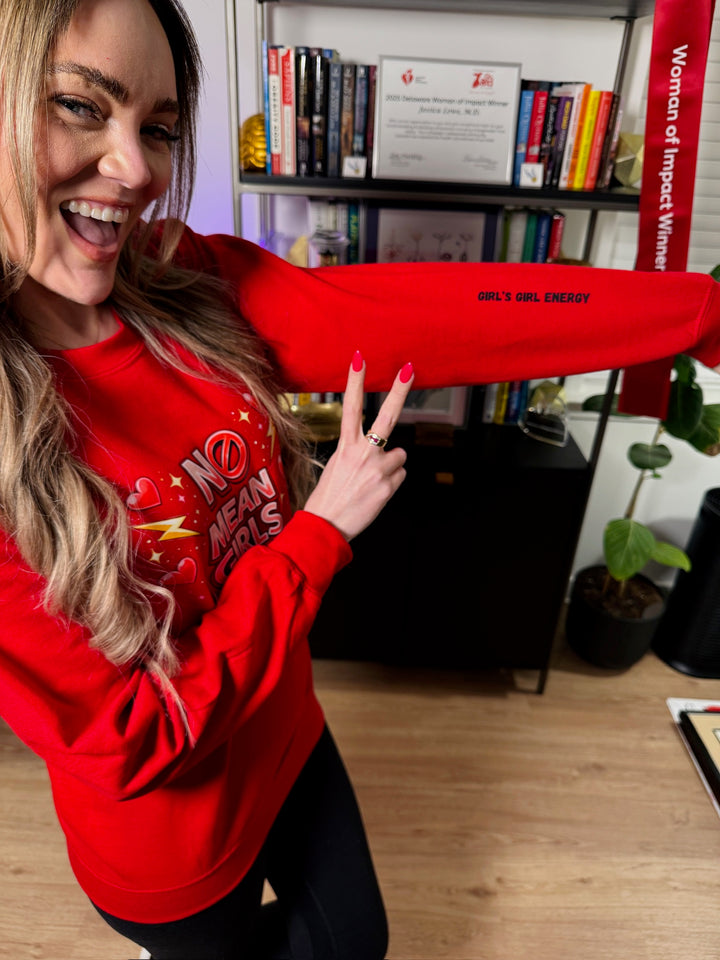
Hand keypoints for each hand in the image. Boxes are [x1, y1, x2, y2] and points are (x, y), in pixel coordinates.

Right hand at [304, 353, 414, 540]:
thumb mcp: (336, 468)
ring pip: (399, 455)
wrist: (326, 526)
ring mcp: (377, 469)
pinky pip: (399, 476)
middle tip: (409, 369)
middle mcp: (362, 453)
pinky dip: (391, 483)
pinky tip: (375, 493)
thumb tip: (381, 452)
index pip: (351, 407)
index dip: (355, 381)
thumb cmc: (329, 498)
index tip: (360, 358)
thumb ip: (357, 454)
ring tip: (371, 482)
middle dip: (399, 391)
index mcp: (345, 446)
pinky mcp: (388, 486)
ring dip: (391, 466)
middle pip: (386, 416)